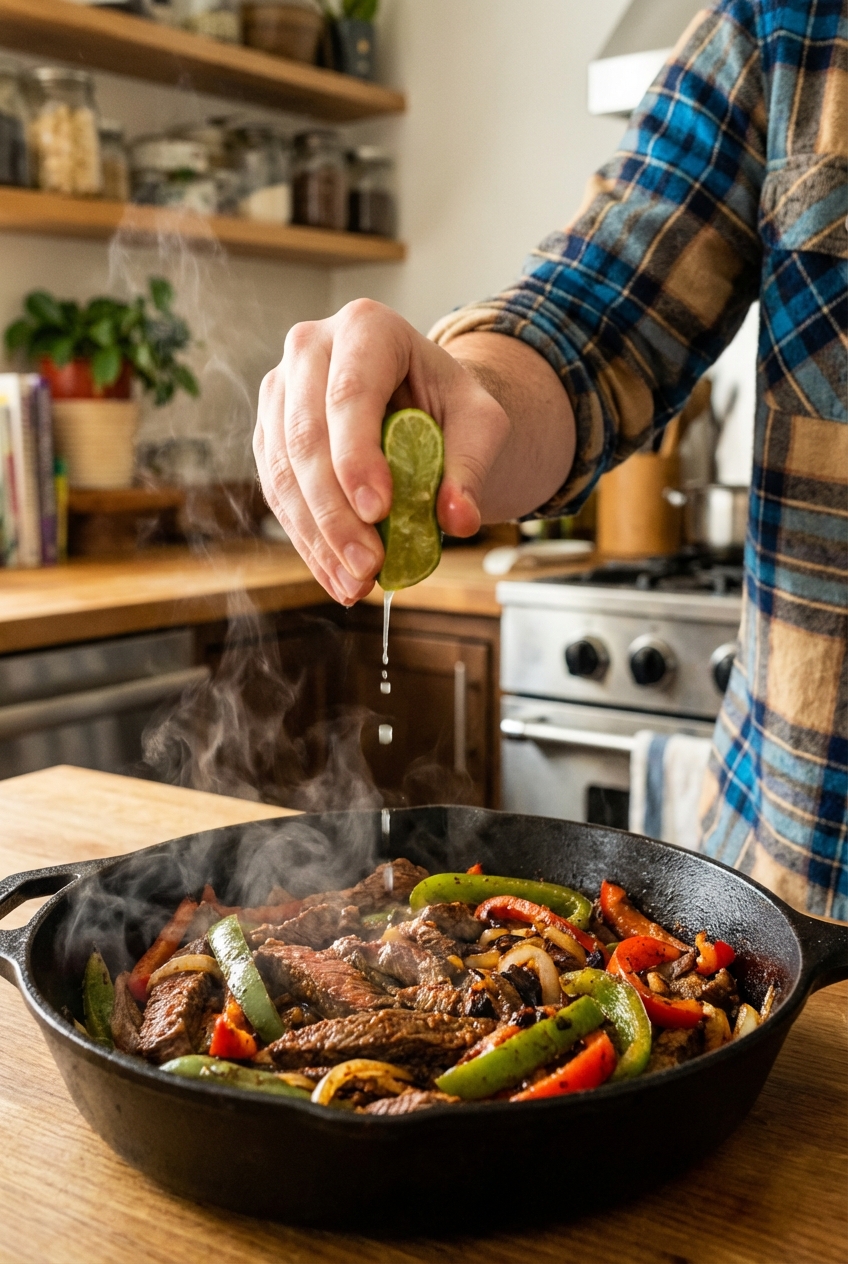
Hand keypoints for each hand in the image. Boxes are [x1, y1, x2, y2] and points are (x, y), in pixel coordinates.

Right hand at [254, 299, 511, 604]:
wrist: (421, 402)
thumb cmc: (450, 404)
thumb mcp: (480, 424)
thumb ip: (470, 467)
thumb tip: (458, 520)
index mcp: (365, 327)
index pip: (349, 395)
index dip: (356, 458)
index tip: (378, 513)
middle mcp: (308, 349)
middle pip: (306, 437)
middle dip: (335, 512)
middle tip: (368, 566)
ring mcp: (280, 391)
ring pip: (282, 471)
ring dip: (317, 536)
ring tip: (355, 583)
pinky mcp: (268, 433)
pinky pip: (277, 492)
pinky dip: (307, 540)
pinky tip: (335, 575)